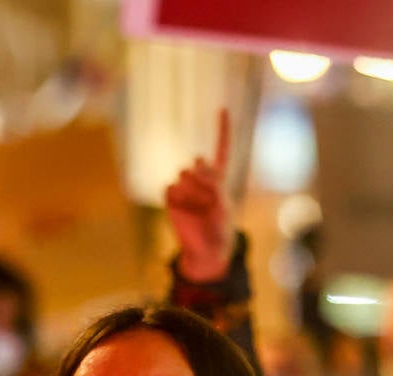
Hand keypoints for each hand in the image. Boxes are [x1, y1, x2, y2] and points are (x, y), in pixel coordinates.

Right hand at [165, 108, 235, 282]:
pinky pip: (170, 188)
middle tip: (208, 200)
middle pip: (197, 163)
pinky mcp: (170, 198)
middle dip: (202, 179)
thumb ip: (213, 182)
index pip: (221, 149)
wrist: (205, 249)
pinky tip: (183, 209)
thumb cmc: (219, 228)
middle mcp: (201, 178)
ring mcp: (184, 187)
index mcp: (219, 178)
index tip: (222, 109)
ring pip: (183, 174)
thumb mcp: (223, 204)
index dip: (223, 129)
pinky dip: (177, 198)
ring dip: (191, 191)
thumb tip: (195, 162)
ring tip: (198, 208)